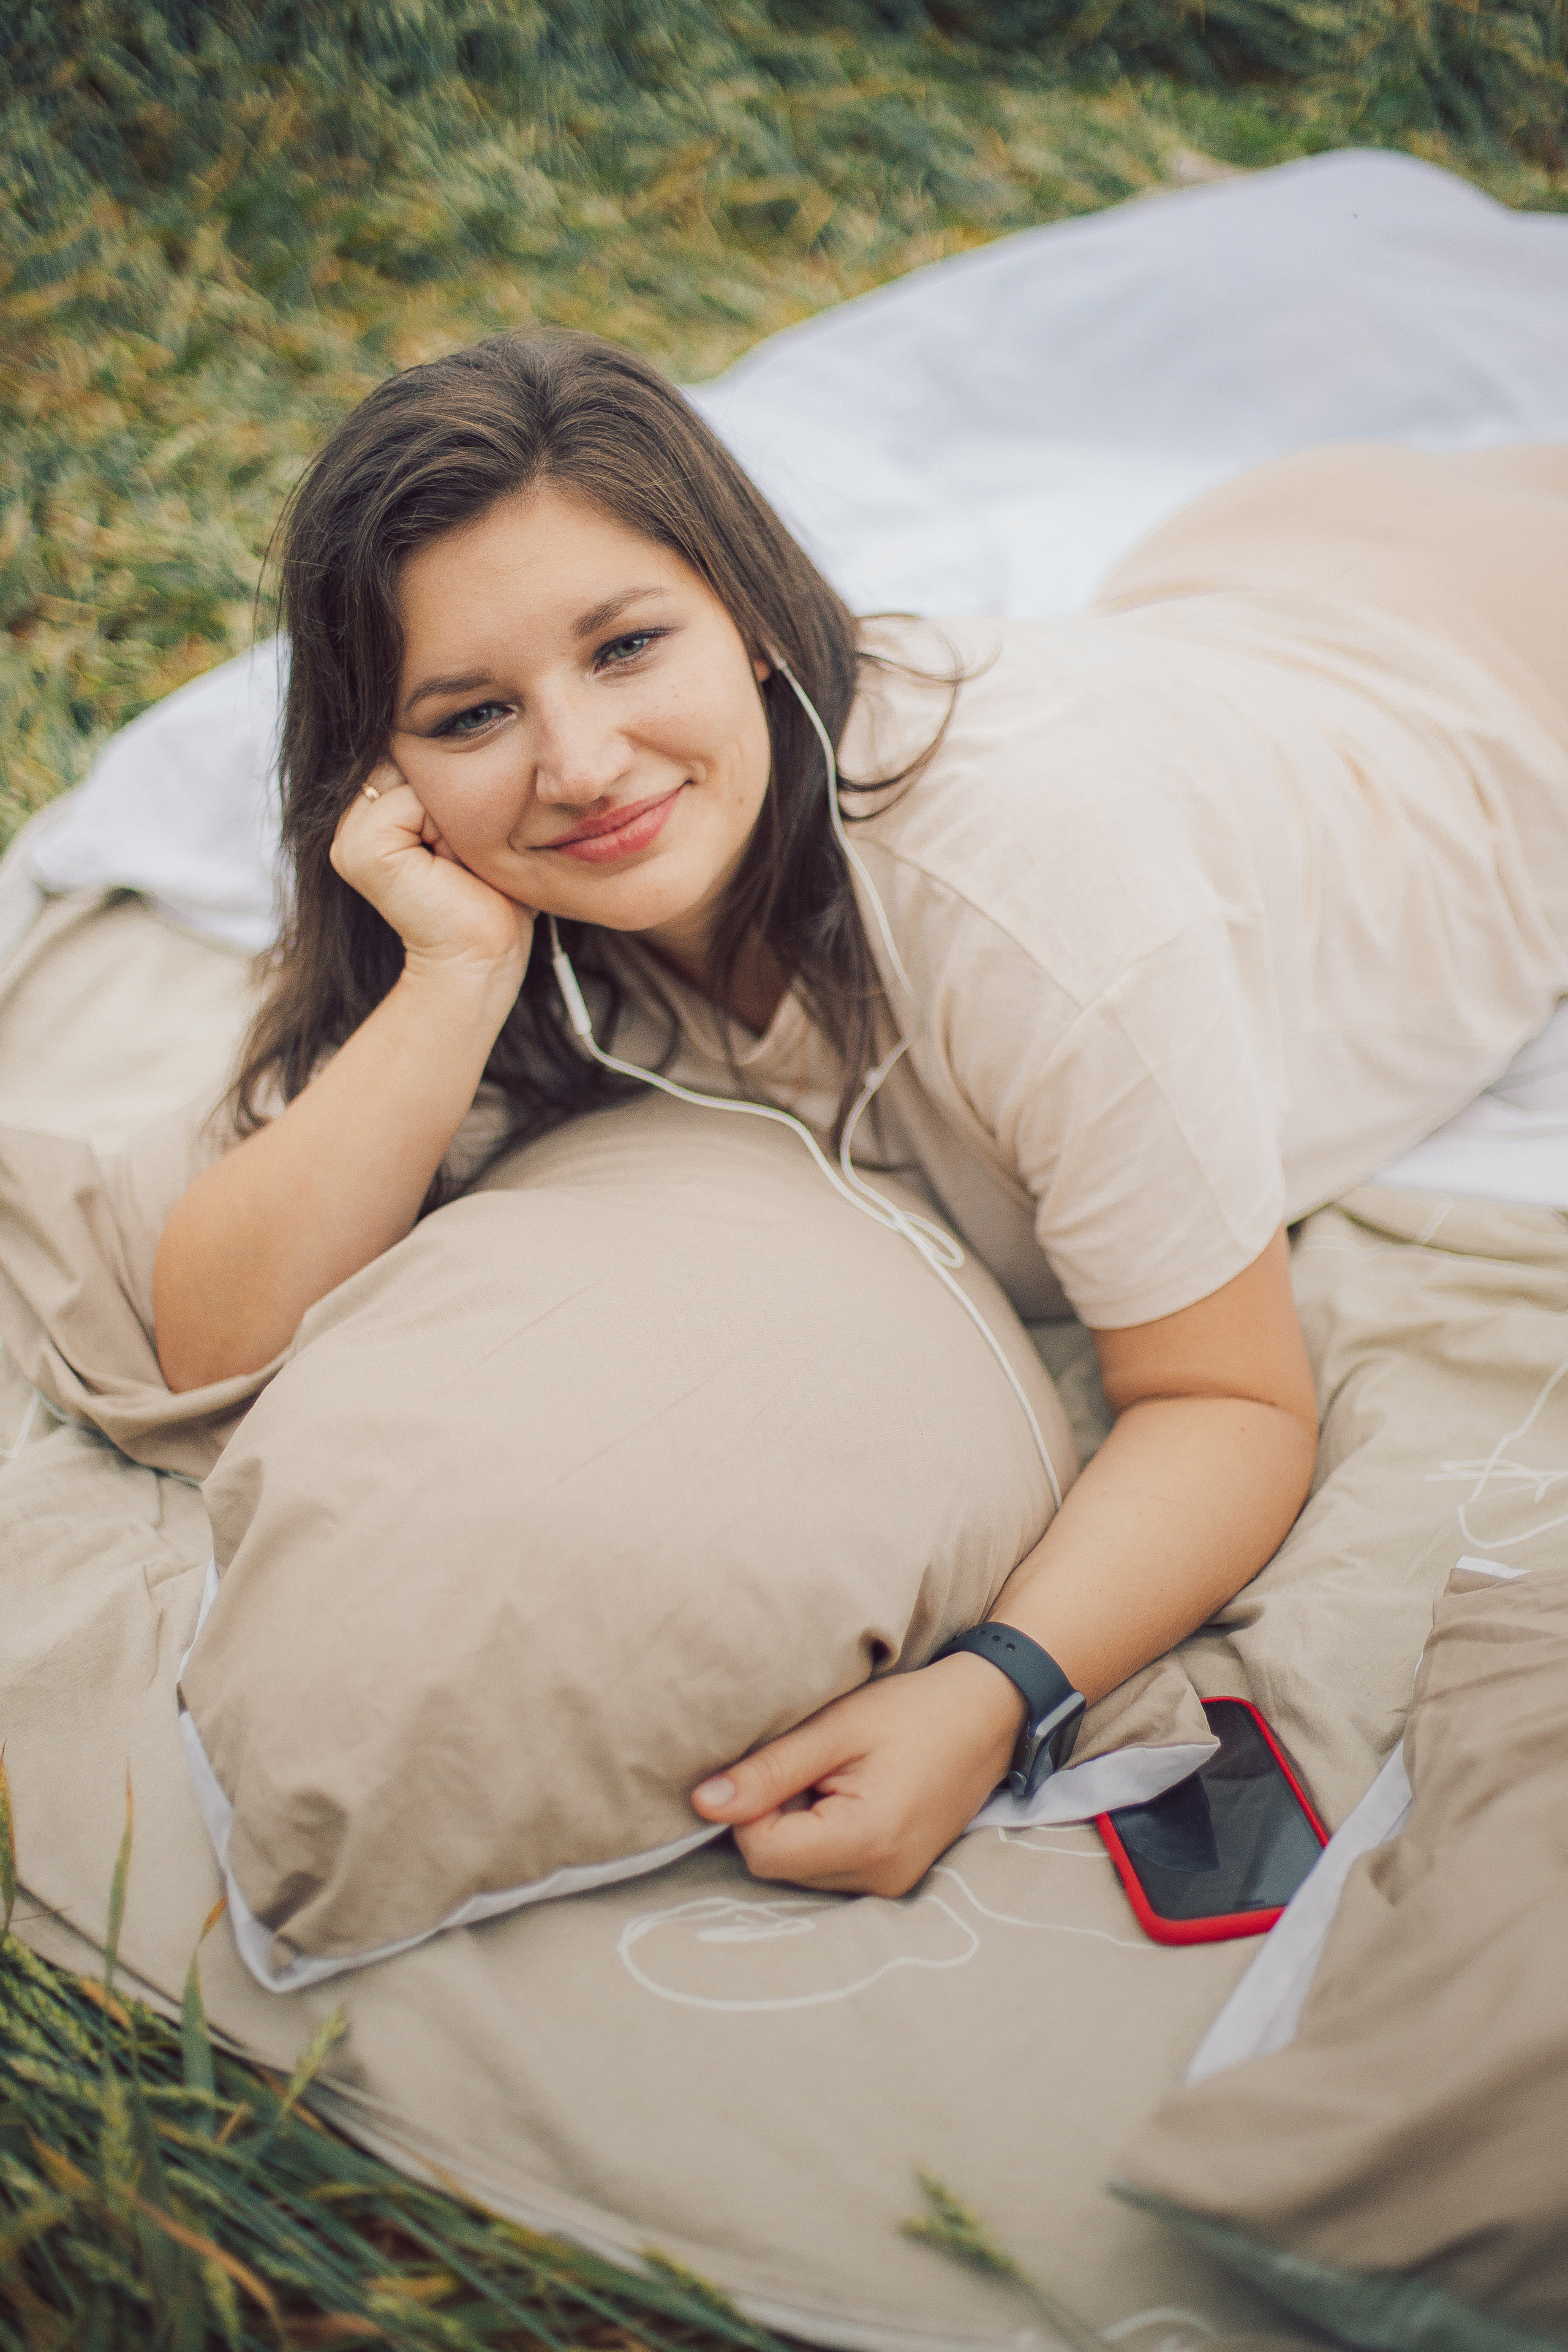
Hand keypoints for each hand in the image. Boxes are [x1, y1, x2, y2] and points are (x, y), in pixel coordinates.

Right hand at [330, 759, 533, 989]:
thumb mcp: (473, 826)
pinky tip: (448, 866)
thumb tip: (462, 725)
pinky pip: (411, 799)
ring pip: (415, 775)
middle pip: (412, 759)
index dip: (453, 781)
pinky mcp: (361, 849)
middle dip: (452, 793)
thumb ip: (450, 783)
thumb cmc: (492, 897)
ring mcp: (349, 835)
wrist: (484, 958)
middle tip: (465, 851)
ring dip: (452, 810)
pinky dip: (444, 827)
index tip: (470, 834)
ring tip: (457, 859)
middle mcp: (352, 821)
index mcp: (374, 813)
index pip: (414, 753)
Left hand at [690, 1653, 1026, 1897]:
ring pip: (799, 1870)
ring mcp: (892, 1885)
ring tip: (838, 1776)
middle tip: (816, 1764)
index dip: (752, 1805)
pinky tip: (851, 1794)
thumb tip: (702, 1804)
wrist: (987, 1715)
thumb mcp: (835, 1727)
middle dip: (778, 1814)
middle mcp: (881, 1879)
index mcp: (867, 1840)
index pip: (761, 1850)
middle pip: (778, 1865)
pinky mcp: (895, 1879)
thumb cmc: (913, 1711)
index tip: (784, 1762)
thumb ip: (768, 1770)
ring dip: (800, 1824)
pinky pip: (829, 1869)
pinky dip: (823, 1833)